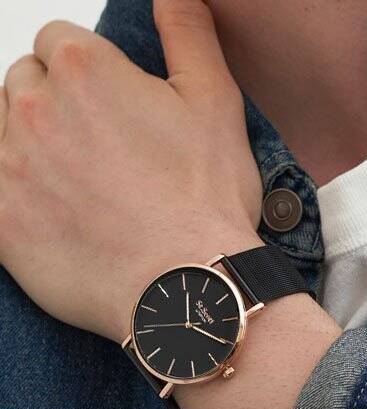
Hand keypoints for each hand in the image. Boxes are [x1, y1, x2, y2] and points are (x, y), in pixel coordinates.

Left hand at [0, 0, 262, 342]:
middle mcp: (35, 109)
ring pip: (2, 134)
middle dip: (56, 106)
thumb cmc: (205, 200)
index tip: (112, 111)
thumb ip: (187, 33)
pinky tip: (49, 211)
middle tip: (98, 152)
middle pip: (25, 84)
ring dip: (30, 147)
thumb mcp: (215, 103)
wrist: (185, 286)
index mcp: (86, 71)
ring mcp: (9, 168)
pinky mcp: (0, 223)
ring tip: (78, 186)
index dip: (90, 75)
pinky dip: (14, 192)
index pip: (60, 43)